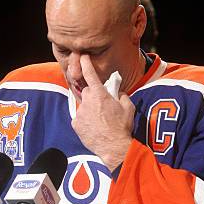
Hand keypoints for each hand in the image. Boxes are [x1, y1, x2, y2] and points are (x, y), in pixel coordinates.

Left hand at [71, 55, 134, 170]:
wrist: (113, 147)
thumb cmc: (122, 127)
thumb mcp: (128, 107)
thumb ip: (122, 95)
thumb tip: (119, 92)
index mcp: (100, 94)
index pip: (90, 74)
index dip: (85, 63)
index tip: (82, 56)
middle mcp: (87, 101)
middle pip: (87, 92)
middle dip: (93, 95)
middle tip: (102, 106)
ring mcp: (80, 113)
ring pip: (83, 106)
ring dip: (90, 109)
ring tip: (100, 121)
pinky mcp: (75, 125)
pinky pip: (79, 118)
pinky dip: (84, 121)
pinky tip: (93, 128)